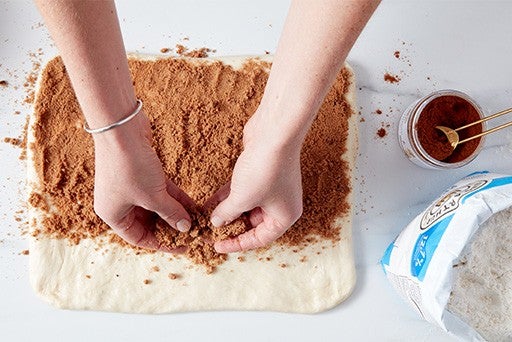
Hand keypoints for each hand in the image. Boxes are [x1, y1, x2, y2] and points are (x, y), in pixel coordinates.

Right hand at [92, 111, 193, 251]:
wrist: (122, 128)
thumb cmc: (130, 165)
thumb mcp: (153, 196)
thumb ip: (170, 214)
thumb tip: (186, 228)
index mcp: (113, 215)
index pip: (139, 238)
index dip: (162, 244)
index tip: (183, 247)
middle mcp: (119, 203)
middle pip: (149, 223)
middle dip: (171, 227)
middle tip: (193, 233)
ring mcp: (130, 187)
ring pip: (157, 206)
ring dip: (176, 212)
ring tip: (198, 220)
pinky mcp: (141, 173)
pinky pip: (160, 191)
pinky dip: (175, 198)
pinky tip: (193, 205)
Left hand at [209, 115, 303, 252]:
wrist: (275, 132)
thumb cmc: (265, 169)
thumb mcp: (242, 198)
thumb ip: (227, 213)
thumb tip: (216, 222)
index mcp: (284, 216)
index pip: (259, 239)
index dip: (237, 244)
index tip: (217, 246)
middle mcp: (281, 204)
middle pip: (253, 223)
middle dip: (230, 227)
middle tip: (209, 232)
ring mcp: (272, 188)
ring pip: (246, 206)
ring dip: (227, 211)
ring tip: (205, 218)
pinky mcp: (261, 173)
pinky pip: (243, 191)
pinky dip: (228, 197)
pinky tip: (209, 202)